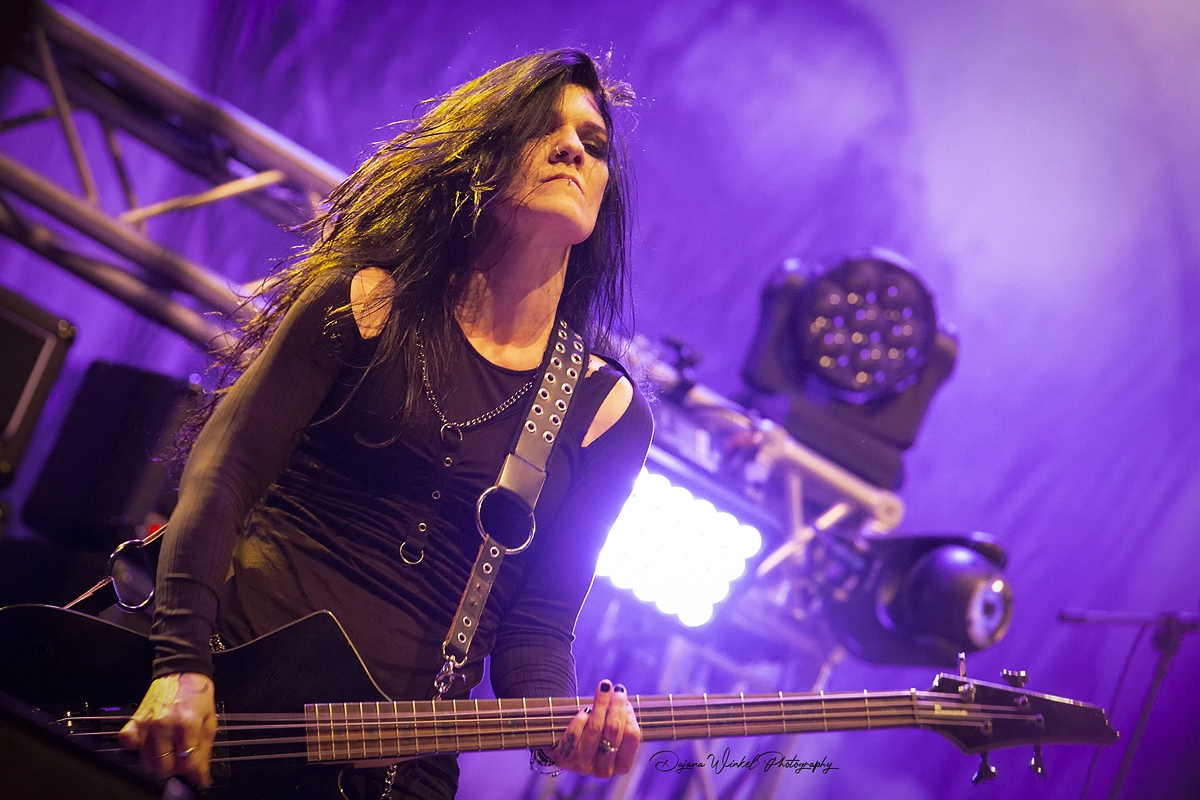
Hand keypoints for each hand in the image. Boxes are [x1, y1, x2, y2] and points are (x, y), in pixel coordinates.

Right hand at [119, 672, 216, 786]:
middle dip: (176, 769)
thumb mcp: (209, 720)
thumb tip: (201, 774)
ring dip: (159, 762)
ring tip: (170, 751)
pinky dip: (136, 748)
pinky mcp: (136, 720)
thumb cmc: (197, 694)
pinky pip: (127, 742)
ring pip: (147, 761)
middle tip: (182, 760)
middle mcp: (165, 725)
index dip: (194, 773)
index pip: (187, 762)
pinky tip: (148, 744)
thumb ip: (205, 749)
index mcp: (188, 724)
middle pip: (165, 767)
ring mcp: (148, 723)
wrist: (182, 671)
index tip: (197, 775)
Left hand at [550, 679, 640, 777]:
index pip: (632, 735)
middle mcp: (605, 770)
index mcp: (622, 765)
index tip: (623, 695)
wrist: (566, 745)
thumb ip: (621, 717)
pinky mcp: (565, 760)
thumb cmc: (597, 733)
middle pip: (614, 730)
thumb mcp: (612, 729)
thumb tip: (620, 695)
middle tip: (615, 688)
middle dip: (616, 705)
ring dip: (600, 704)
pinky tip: (584, 712)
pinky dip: (580, 720)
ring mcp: (584, 766)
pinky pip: (574, 735)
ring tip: (603, 689)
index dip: (629, 713)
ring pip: (595, 729)